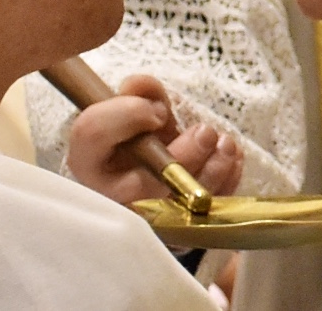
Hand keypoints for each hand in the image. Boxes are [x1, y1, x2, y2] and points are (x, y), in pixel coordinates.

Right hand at [65, 74, 244, 203]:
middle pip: (139, 186)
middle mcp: (107, 194)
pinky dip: (223, 186)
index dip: (128, 114)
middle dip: (182, 156)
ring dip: (210, 172)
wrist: (155, 171)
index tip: (158, 110)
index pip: (92, 133)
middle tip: (206, 132)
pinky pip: (202, 218)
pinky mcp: (173, 235)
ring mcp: (141, 220)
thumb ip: (141, 94)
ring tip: (226, 145)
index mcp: (89, 157)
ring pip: (176, 209)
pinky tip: (231, 161)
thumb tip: (140, 86)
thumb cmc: (142, 140)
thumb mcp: (139, 111)